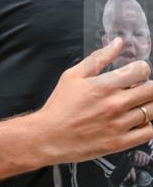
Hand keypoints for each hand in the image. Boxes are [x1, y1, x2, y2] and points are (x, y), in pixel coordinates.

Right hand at [32, 38, 152, 165]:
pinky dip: (147, 126)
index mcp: (105, 86)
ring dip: (148, 106)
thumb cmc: (57, 108)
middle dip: (147, 87)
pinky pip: (148, 133)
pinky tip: (137, 123)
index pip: (142, 70)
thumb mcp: (72, 76)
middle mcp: (115, 104)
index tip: (133, 77)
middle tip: (136, 92)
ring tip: (136, 107)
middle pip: (152, 90)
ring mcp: (118, 125)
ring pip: (152, 110)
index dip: (140, 70)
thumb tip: (117, 43)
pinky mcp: (118, 143)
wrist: (45, 138)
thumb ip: (98, 58)